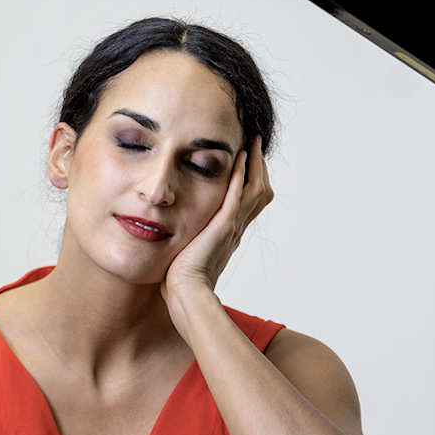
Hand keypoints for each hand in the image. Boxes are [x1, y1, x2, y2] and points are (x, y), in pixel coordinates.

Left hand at [162, 136, 272, 295]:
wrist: (186, 292)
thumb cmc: (181, 280)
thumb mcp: (188, 252)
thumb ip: (189, 239)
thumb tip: (175, 233)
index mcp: (229, 234)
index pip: (249, 202)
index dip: (251, 181)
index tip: (248, 162)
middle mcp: (236, 228)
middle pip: (259, 192)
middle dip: (259, 167)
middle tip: (255, 145)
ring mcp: (232, 226)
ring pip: (255, 189)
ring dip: (255, 164)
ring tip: (252, 143)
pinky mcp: (224, 225)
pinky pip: (238, 194)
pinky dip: (241, 174)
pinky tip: (241, 156)